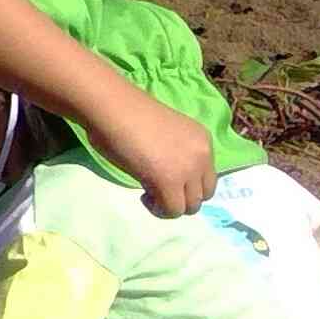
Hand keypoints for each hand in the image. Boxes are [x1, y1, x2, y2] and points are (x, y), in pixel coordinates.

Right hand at [82, 87, 215, 217]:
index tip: (164, 179)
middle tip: (157, 190)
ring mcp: (188, 169)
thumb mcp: (164, 135)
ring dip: (171, 205)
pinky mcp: (169, 182)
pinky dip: (159, 209)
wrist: (112, 108)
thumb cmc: (127, 114)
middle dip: (182, 197)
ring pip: (190, 206)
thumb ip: (175, 154)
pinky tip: (144, 196)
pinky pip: (172, 210)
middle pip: (204, 194)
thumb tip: (167, 175)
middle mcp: (202, 155)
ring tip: (149, 195)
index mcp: (202, 140)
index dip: (186, 183)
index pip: (207, 176)